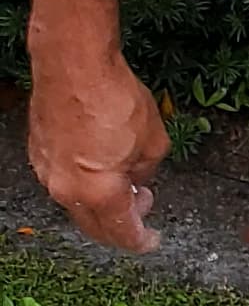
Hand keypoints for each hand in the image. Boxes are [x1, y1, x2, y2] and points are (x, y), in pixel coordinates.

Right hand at [27, 40, 168, 251]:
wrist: (73, 64)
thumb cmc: (114, 99)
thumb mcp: (153, 143)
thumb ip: (146, 173)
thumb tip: (137, 182)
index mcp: (98, 193)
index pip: (122, 234)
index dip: (141, 241)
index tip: (152, 239)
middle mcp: (65, 189)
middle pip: (95, 226)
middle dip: (121, 223)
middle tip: (142, 203)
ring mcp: (46, 171)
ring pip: (77, 203)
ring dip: (101, 201)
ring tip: (125, 179)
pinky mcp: (38, 152)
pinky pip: (63, 180)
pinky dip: (83, 182)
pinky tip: (100, 164)